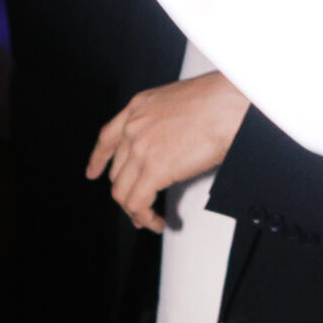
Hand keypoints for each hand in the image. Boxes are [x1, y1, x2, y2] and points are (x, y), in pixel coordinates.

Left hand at [86, 73, 251, 231]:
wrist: (230, 104)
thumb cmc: (219, 99)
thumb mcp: (178, 102)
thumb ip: (164, 123)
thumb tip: (169, 146)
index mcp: (139, 107)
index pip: (108, 137)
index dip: (99, 159)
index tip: (93, 171)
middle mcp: (133, 127)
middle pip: (117, 171)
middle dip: (124, 192)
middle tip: (136, 206)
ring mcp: (140, 148)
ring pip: (122, 192)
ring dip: (134, 211)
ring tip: (147, 221)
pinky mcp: (153, 170)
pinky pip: (137, 203)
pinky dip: (144, 218)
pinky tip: (155, 223)